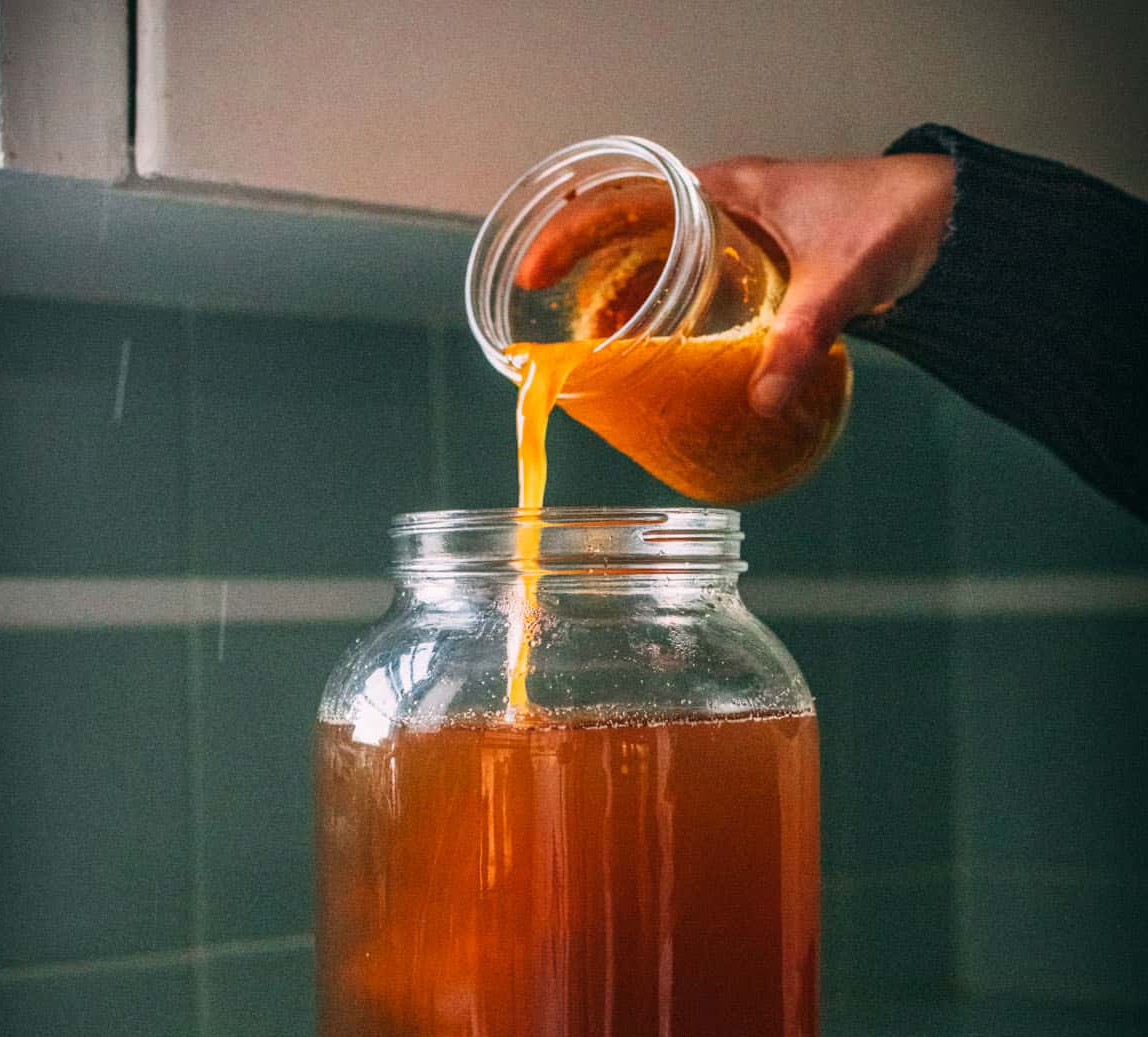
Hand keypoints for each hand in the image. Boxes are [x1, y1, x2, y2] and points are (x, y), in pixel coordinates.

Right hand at [515, 151, 954, 416]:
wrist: (947, 223)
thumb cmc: (893, 222)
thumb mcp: (839, 283)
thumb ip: (799, 341)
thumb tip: (761, 401)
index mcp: (726, 189)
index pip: (625, 199)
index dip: (571, 232)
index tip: (535, 270)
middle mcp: (723, 206)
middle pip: (628, 233)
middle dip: (586, 277)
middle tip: (557, 324)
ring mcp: (737, 235)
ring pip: (656, 260)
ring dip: (622, 298)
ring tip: (595, 347)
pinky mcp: (755, 266)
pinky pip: (688, 282)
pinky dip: (661, 310)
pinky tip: (651, 349)